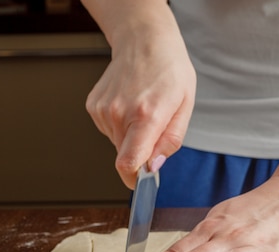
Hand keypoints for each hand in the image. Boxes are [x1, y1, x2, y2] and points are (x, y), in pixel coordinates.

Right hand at [86, 25, 195, 187]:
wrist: (144, 41)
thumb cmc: (170, 71)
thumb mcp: (185, 106)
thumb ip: (170, 141)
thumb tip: (153, 166)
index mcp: (146, 116)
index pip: (128, 162)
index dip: (134, 179)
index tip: (140, 182)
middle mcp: (120, 114)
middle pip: (125, 156)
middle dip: (140, 152)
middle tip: (154, 128)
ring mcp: (103, 109)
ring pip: (117, 143)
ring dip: (131, 136)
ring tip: (142, 109)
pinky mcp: (93, 106)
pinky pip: (109, 130)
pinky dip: (120, 125)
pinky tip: (129, 104)